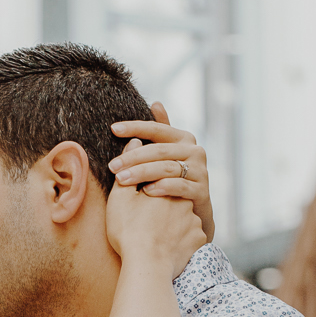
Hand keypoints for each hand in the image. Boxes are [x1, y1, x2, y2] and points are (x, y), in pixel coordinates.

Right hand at [105, 171, 202, 276]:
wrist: (147, 265)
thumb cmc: (129, 230)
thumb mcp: (121, 196)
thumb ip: (130, 167)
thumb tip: (136, 142)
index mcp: (168, 186)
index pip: (158, 180)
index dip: (145, 192)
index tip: (135, 206)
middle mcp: (186, 200)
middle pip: (171, 198)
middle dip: (160, 206)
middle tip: (143, 221)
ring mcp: (195, 221)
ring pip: (182, 217)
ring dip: (171, 223)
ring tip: (153, 235)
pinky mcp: (199, 240)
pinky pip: (190, 235)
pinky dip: (180, 238)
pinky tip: (167, 246)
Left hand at [110, 105, 214, 245]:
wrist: (193, 213)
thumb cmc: (174, 179)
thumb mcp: (167, 154)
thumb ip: (161, 131)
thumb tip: (156, 102)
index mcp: (184, 139)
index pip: (156, 128)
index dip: (135, 127)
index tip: (113, 129)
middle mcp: (195, 151)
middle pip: (159, 150)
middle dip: (132, 157)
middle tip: (112, 166)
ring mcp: (201, 171)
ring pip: (167, 168)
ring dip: (141, 173)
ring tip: (121, 180)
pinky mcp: (202, 191)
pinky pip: (179, 186)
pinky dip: (161, 187)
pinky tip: (145, 192)